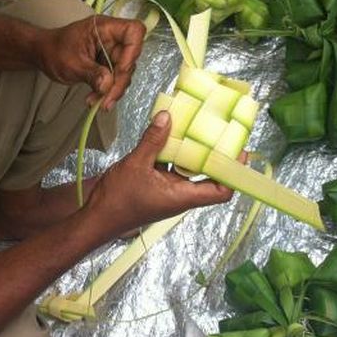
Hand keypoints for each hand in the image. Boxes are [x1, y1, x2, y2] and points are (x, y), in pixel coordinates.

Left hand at [35, 15, 145, 109]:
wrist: (44, 55)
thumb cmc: (54, 50)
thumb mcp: (72, 63)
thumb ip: (92, 74)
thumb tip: (108, 85)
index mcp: (104, 28)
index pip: (134, 31)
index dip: (133, 51)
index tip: (121, 71)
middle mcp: (112, 38)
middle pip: (131, 58)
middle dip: (120, 81)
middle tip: (107, 99)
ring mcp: (111, 51)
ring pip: (125, 72)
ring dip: (113, 90)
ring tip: (98, 102)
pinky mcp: (109, 64)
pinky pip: (115, 79)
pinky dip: (108, 91)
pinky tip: (96, 99)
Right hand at [84, 111, 234, 236]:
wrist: (95, 219)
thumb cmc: (118, 200)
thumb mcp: (136, 164)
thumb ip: (153, 140)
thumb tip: (168, 117)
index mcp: (183, 197)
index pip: (221, 192)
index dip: (234, 174)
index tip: (240, 153)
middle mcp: (181, 196)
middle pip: (208, 178)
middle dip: (216, 157)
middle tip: (222, 133)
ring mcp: (169, 193)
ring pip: (189, 171)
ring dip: (193, 153)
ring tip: (197, 128)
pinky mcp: (157, 188)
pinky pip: (172, 169)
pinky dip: (173, 154)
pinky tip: (169, 135)